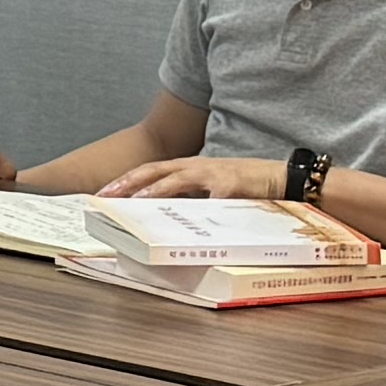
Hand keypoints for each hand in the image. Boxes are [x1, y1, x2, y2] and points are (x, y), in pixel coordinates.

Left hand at [107, 152, 287, 203]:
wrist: (282, 177)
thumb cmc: (245, 185)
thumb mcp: (210, 189)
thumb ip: (188, 197)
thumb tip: (160, 214)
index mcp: (189, 168)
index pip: (150, 171)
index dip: (126, 180)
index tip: (103, 193)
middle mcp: (197, 167)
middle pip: (155, 170)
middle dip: (128, 182)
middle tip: (105, 195)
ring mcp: (214, 174)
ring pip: (176, 180)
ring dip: (153, 190)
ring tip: (134, 202)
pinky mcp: (232, 185)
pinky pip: (211, 198)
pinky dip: (196, 207)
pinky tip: (184, 218)